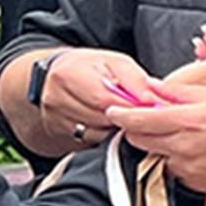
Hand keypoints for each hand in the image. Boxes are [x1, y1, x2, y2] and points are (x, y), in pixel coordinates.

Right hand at [32, 47, 155, 147]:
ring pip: (97, 133)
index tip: (147, 104)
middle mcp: (55, 98)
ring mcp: (54, 118)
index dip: (130, 104)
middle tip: (137, 109)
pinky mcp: (60, 133)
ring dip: (116, 126)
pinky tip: (109, 122)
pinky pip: (91, 141)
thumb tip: (152, 100)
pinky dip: (105, 134)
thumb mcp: (117, 63)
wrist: (62, 78)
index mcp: (67, 74)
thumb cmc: (93, 68)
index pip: (103, 99)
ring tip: (121, 113)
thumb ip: (135, 80)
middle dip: (125, 116)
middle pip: (101, 118)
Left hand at [103, 84, 205, 197]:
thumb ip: (179, 92)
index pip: (137, 120)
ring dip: (164, 148)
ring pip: (159, 158)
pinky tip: (204, 154)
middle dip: (141, 131)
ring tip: (190, 139)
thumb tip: (154, 88)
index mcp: (186, 121)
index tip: (115, 112)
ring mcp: (189, 169)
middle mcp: (183, 147)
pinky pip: (178, 172)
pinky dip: (183, 163)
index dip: (121, 115)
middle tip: (155, 123)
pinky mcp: (197, 184)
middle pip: (140, 141)